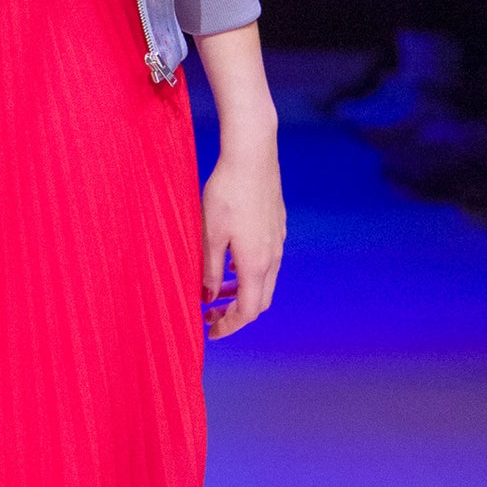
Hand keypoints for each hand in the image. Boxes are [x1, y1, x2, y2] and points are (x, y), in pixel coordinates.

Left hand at [201, 139, 284, 337]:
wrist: (252, 155)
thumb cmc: (226, 192)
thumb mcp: (209, 234)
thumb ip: (210, 270)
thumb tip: (209, 297)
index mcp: (256, 263)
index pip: (248, 311)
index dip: (229, 326)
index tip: (210, 331)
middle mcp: (273, 256)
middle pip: (260, 300)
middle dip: (235, 313)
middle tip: (210, 314)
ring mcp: (278, 241)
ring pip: (264, 280)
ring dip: (242, 291)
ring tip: (216, 290)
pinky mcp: (276, 226)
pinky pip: (267, 261)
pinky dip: (249, 273)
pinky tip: (230, 261)